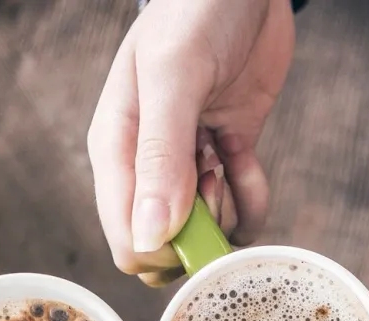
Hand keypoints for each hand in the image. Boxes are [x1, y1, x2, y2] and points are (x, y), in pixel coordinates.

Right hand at [88, 0, 293, 282]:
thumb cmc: (196, 13)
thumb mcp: (175, 75)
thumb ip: (160, 156)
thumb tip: (149, 237)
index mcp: (116, 151)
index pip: (128, 240)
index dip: (167, 249)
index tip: (197, 211)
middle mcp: (146, 168)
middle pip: (168, 246)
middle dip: (202, 230)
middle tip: (213, 176)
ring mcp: (187, 166)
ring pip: (207, 234)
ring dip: (229, 208)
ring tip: (229, 153)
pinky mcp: (225, 159)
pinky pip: (239, 210)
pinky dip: (251, 195)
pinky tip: (245, 153)